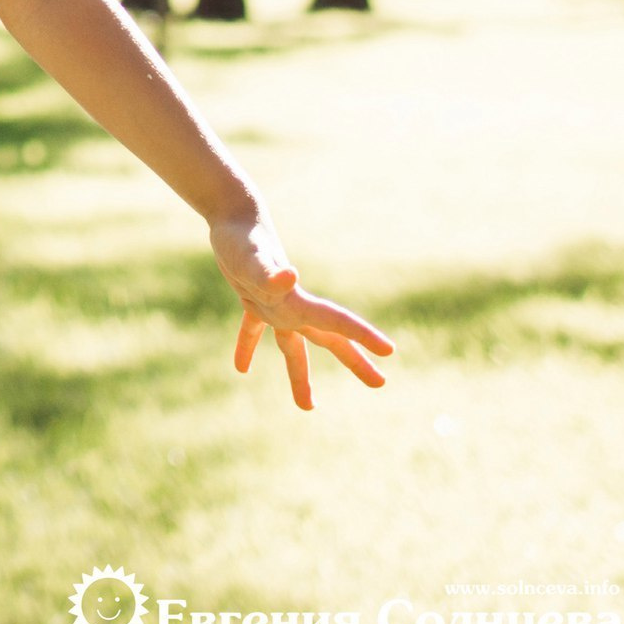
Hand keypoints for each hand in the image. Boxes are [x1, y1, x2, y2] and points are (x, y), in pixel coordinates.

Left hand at [210, 214, 394, 409]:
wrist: (233, 217)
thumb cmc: (242, 238)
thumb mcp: (251, 258)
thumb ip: (268, 271)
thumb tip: (289, 277)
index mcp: (297, 301)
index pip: (335, 323)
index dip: (362, 337)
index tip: (390, 351)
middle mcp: (291, 306)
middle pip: (328, 339)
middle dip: (354, 361)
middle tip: (380, 383)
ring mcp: (273, 303)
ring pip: (293, 345)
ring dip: (300, 373)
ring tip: (308, 407)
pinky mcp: (252, 297)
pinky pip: (253, 328)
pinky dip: (248, 346)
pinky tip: (241, 368)